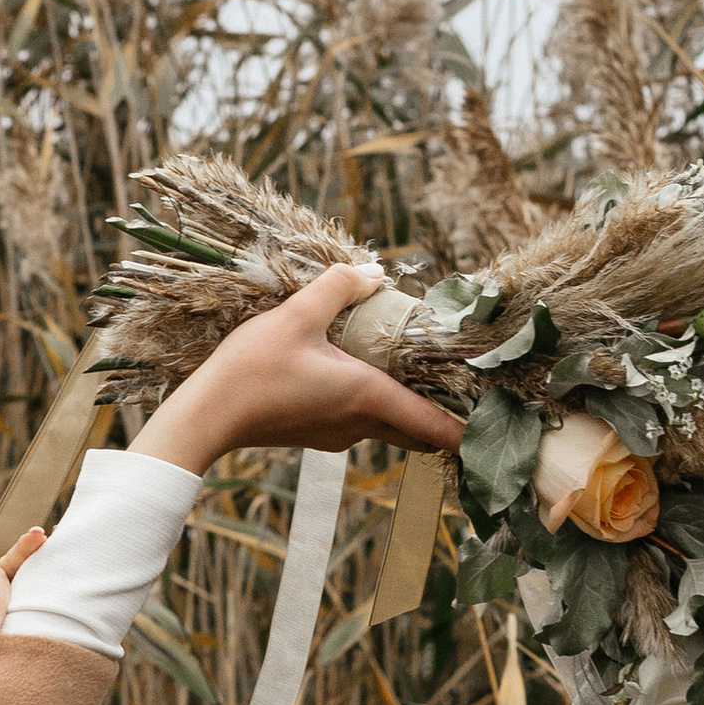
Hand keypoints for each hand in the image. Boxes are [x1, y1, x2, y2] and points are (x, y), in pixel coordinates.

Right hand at [131, 263, 465, 478]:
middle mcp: (360, 423)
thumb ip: (338, 287)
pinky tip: (356, 371)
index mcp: (367, 397)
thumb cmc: (251, 371)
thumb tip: (373, 269)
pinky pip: (360, 421)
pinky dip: (373, 403)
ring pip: (388, 425)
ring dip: (405, 404)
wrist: (206, 417)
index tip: (497, 427)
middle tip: (462, 387)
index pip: (434, 426)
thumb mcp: (296, 316)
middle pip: (417, 430)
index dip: (468, 430)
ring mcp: (337, 434)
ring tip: (411, 368)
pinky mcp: (316, 434)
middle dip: (442, 414)